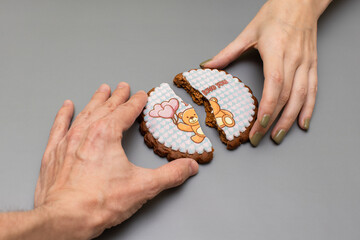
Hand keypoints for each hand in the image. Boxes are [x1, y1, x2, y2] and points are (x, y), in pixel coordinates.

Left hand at [34, 83, 198, 238]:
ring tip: (102, 90)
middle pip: (106, 108)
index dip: (136, 102)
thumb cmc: (98, 203)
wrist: (64, 219)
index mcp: (107, 134)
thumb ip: (170, 175)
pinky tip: (67, 106)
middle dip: (117, 96)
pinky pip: (59, 126)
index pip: (126, 112)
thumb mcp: (143, 187)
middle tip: (123, 87)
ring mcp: (68, 141)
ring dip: (96, 100)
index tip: (141, 95)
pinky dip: (64, 114)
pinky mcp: (54, 153)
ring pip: (85, 113)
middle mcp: (86, 132)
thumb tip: (188, 167)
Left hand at [201, 0, 330, 145]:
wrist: (301, 1)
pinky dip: (309, 109)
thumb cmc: (276, 14)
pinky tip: (302, 123)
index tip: (259, 125)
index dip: (268, 107)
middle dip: (273, 121)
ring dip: (290, 120)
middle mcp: (294, 59)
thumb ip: (228, 52)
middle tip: (260, 138)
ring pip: (301, 97)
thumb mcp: (248, 32)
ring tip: (278, 136)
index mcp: (276, 51)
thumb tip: (208, 65)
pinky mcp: (312, 65)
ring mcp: (306, 63)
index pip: (274, 85)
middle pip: (286, 96)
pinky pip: (313, 90)